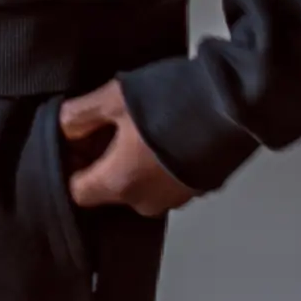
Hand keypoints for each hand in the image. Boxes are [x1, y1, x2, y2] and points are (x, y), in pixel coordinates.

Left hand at [58, 79, 196, 216]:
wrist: (239, 102)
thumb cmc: (176, 102)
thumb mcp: (114, 98)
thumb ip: (78, 116)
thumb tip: (62, 127)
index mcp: (119, 184)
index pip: (75, 192)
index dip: (70, 165)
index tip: (78, 141)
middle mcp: (146, 201)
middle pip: (108, 189)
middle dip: (103, 160)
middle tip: (110, 125)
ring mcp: (176, 198)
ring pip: (139, 184)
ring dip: (133, 160)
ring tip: (141, 125)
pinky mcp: (199, 187)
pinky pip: (167, 180)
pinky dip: (160, 163)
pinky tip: (167, 132)